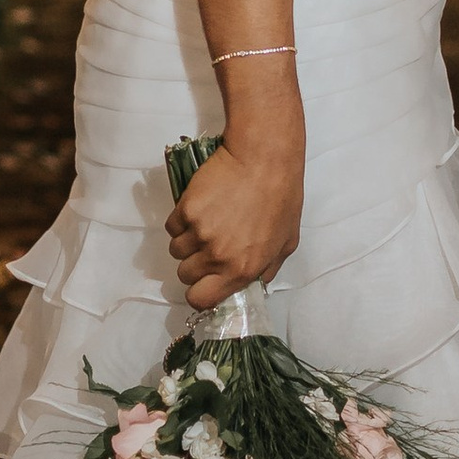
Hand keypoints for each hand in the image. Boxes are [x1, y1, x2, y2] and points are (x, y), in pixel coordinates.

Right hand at [165, 135, 302, 307]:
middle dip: (194, 264)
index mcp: (242, 269)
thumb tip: (251, 284)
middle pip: (185, 275)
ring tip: (205, 223)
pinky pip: (172, 226)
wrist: (264, 158)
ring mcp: (199, 232)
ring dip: (186, 241)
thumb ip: (267, 269)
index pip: (201, 299)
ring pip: (176, 250)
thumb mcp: (286, 242)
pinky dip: (181, 220)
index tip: (204, 281)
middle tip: (208, 246)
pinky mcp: (186, 209)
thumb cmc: (282, 197)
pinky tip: (200, 208)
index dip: (199, 292)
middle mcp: (217, 256)